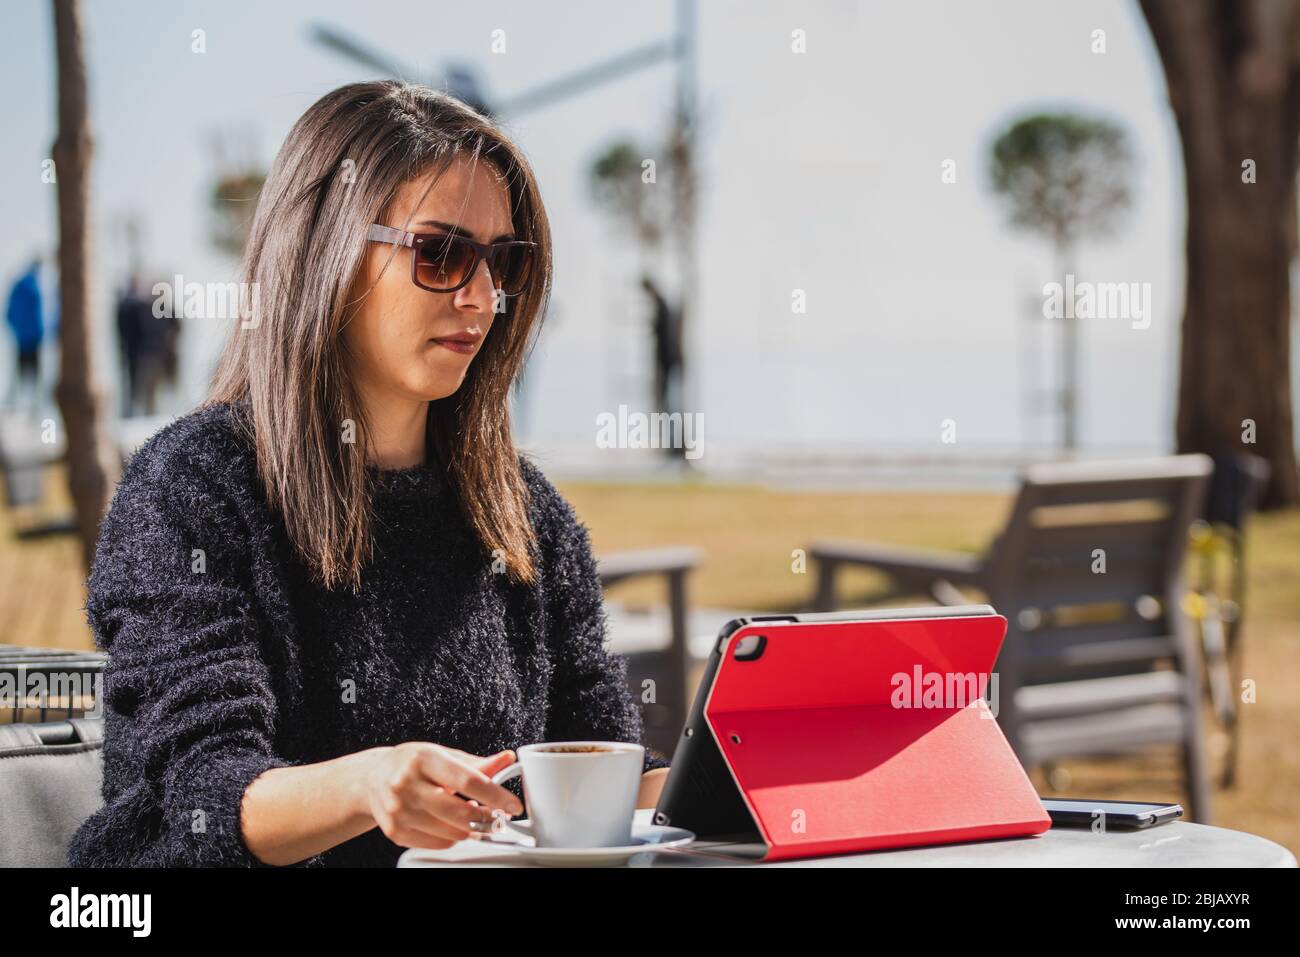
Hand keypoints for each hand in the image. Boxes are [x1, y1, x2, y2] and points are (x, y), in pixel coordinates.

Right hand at [365, 743, 523, 849]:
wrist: (372, 778)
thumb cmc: (412, 764)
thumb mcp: (443, 754)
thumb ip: (477, 763)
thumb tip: (507, 759)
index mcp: (424, 759)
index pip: (467, 780)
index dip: (495, 795)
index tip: (513, 805)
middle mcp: (407, 784)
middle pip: (459, 812)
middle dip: (486, 819)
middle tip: (498, 817)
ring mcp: (399, 810)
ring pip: (450, 832)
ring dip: (471, 830)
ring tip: (471, 816)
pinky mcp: (395, 832)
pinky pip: (437, 843)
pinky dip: (453, 838)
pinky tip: (452, 824)